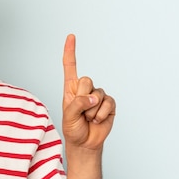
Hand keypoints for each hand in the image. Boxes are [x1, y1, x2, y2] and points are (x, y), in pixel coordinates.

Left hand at [62, 34, 115, 150]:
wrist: (85, 143)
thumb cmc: (73, 128)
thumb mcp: (68, 116)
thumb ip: (77, 104)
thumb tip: (93, 97)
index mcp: (70, 89)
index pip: (70, 67)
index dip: (70, 51)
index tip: (71, 36)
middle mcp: (84, 89)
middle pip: (86, 80)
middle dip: (82, 98)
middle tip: (80, 112)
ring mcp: (98, 96)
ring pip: (97, 94)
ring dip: (91, 111)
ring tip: (88, 119)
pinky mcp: (109, 104)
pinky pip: (108, 103)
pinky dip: (101, 114)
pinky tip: (97, 120)